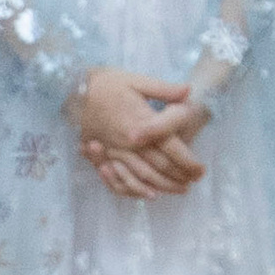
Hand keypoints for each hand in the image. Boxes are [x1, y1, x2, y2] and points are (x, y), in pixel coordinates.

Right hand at [70, 65, 208, 196]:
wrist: (72, 91)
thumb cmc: (105, 83)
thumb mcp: (136, 79)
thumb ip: (163, 89)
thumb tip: (188, 92)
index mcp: (141, 123)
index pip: (171, 148)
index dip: (189, 162)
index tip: (201, 170)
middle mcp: (129, 143)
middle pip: (160, 167)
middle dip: (179, 177)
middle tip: (194, 182)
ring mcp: (115, 152)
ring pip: (143, 176)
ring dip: (162, 186)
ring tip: (178, 190)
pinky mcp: (104, 156)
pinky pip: (120, 179)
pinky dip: (135, 189)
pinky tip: (148, 194)